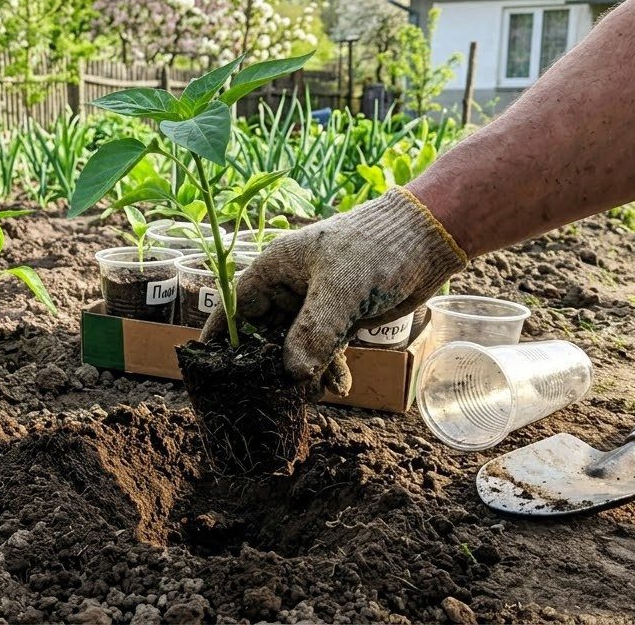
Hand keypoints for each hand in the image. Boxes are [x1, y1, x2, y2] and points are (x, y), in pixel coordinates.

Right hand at [201, 186, 466, 396]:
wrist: (427, 239)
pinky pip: (326, 348)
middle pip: (265, 333)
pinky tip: (340, 387)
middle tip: (272, 396)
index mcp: (276, 269)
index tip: (207, 367)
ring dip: (304, 371)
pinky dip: (330, 368)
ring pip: (297, 345)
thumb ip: (313, 333)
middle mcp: (290, 286)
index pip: (236, 306)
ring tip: (311, 397)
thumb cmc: (375, 250)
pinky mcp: (342, 316)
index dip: (221, 336)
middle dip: (270, 364)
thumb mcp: (340, 291)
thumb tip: (292, 374)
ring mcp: (316, 303)